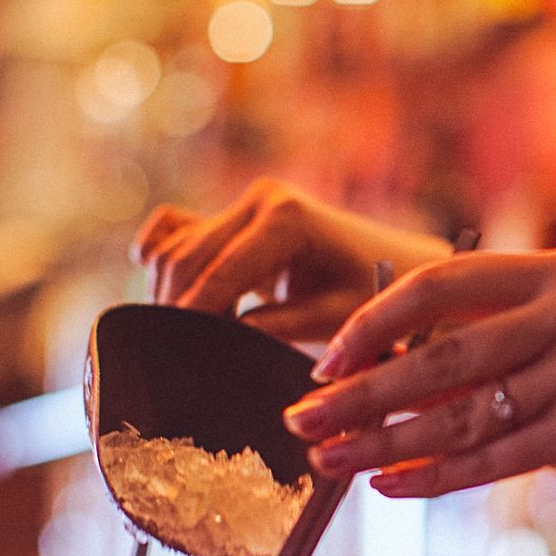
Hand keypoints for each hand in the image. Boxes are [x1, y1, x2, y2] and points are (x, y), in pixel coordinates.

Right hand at [130, 179, 453, 342]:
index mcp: (287, 218)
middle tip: (172, 356)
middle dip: (174, 308)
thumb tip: (218, 343)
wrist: (393, 265)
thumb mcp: (330, 319)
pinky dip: (162, 263)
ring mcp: (243, 202)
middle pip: (186, 258)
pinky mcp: (231, 214)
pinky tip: (174, 302)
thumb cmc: (372, 295)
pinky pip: (173, 232)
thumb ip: (274, 329)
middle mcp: (260, 198)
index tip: (173, 357)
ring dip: (169, 293)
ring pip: (174, 248)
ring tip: (187, 338)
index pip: (220, 273)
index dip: (193, 317)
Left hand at [280, 248, 555, 529]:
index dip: (374, 320)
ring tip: (330, 461)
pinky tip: (389, 486)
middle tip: (301, 419)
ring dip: (381, 442)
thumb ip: (500, 340)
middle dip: (359, 392)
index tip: (326, 357)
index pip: (442, 281)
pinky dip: (432, 477)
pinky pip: (489, 458)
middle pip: (437, 354)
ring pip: (455, 413)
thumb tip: (387, 369)